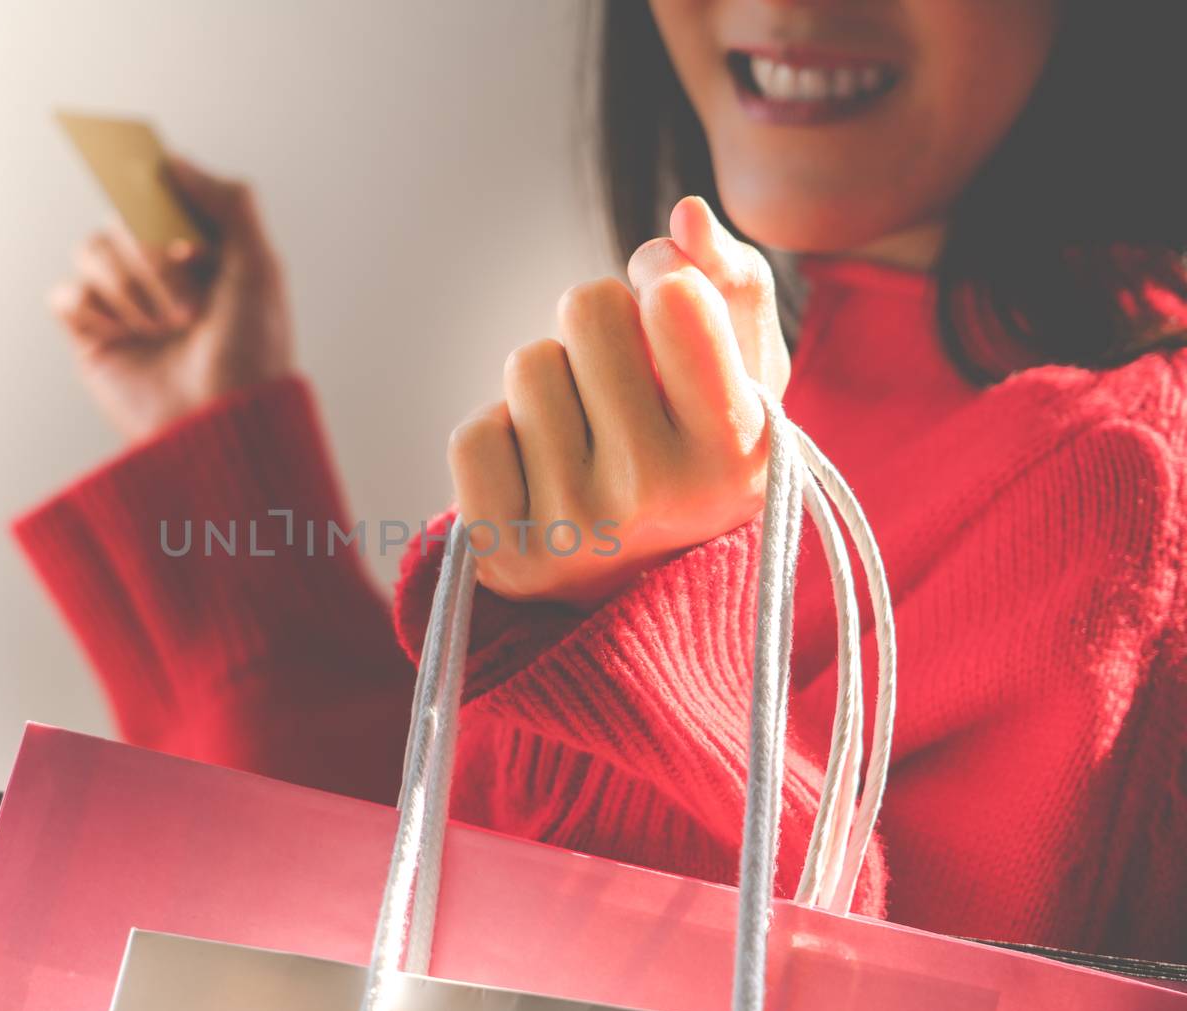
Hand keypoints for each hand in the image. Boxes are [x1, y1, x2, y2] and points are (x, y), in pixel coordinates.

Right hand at [49, 154, 292, 443]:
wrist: (222, 424)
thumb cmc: (252, 353)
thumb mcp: (260, 267)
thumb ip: (228, 201)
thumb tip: (171, 159)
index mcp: (201, 247)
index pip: (158, 190)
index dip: (157, 192)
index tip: (172, 213)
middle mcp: (159, 270)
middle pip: (121, 215)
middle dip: (153, 254)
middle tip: (188, 304)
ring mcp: (124, 302)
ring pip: (90, 248)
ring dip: (129, 284)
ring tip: (164, 327)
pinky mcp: (92, 337)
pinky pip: (64, 295)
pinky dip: (94, 310)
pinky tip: (126, 338)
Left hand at [447, 195, 790, 607]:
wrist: (646, 589)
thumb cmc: (697, 454)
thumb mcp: (745, 378)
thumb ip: (733, 285)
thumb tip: (684, 213)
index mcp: (734, 450)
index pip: (671, 296)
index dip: (662, 280)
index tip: (669, 311)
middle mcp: (655, 494)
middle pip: (585, 307)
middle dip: (601, 331)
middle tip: (623, 392)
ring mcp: (573, 530)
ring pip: (526, 366)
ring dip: (551, 384)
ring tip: (587, 439)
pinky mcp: (502, 554)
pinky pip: (473, 435)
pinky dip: (501, 439)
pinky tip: (541, 478)